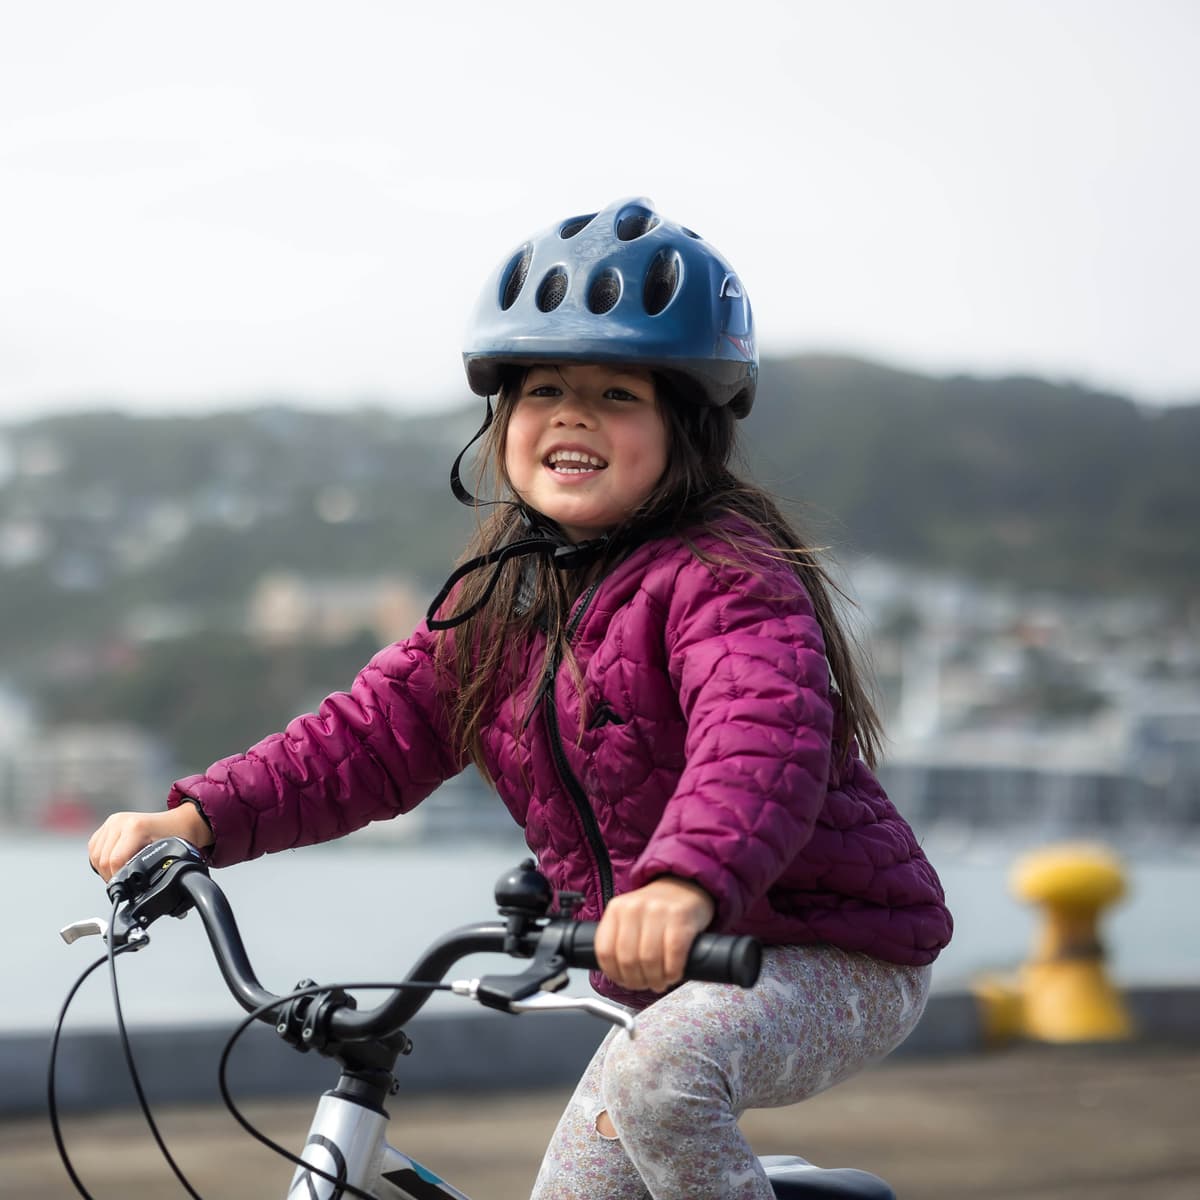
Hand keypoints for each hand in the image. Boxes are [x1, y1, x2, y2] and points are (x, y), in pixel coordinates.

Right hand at [88, 805, 213, 881]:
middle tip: (122, 884)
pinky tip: (112, 864)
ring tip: (118, 875)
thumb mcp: (168, 854)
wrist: (179, 821)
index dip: (118, 878)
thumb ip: (153, 871)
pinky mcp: (108, 824)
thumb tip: (142, 892)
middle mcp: (121, 821)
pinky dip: (100, 859)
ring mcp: (113, 821)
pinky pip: (94, 847)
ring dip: (103, 869)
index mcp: (135, 827)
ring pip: (95, 854)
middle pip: (102, 859)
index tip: (126, 887)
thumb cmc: (178, 835)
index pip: (114, 860)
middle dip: (110, 876)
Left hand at [594, 876, 715, 992]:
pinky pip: (673, 956)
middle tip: (645, 984)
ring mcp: (658, 912)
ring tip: (660, 981)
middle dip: (637, 981)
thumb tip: (616, 975)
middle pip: (628, 960)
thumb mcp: (630, 916)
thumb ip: (619, 939)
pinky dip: (672, 972)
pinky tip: (673, 974)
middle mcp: (634, 908)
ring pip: (649, 961)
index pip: (604, 951)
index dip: (614, 974)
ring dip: (655, 979)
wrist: (687, 885)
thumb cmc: (657, 908)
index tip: (624, 981)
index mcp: (616, 909)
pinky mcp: (681, 919)